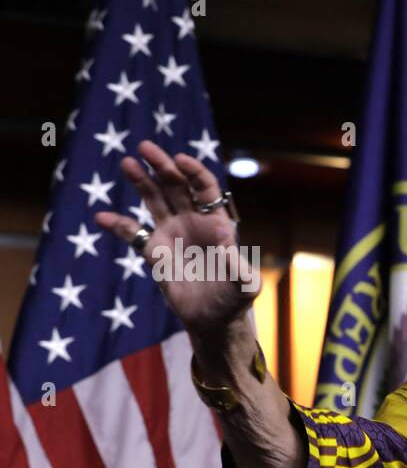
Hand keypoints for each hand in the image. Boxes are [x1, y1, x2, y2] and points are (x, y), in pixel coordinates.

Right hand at [94, 140, 256, 336]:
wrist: (214, 320)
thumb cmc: (235, 299)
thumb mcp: (244, 284)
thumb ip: (237, 263)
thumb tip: (223, 236)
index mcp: (216, 222)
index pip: (205, 188)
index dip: (193, 171)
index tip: (179, 160)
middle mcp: (192, 222)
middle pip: (176, 186)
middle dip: (162, 166)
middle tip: (145, 147)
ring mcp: (172, 234)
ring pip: (154, 200)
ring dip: (141, 181)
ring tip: (127, 163)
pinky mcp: (154, 252)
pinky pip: (132, 233)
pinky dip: (117, 224)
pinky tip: (100, 217)